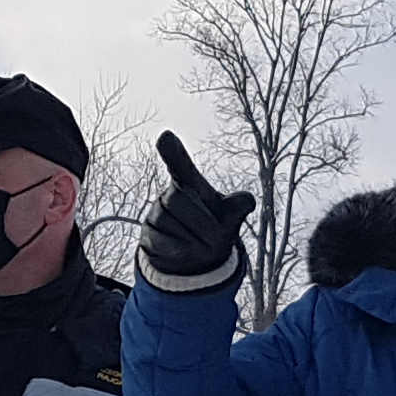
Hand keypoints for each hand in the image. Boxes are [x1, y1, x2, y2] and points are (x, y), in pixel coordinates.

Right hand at [140, 133, 255, 291]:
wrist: (195, 258)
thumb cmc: (215, 228)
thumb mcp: (230, 218)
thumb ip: (236, 207)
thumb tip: (247, 200)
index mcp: (191, 184)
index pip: (181, 166)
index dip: (174, 153)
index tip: (166, 137)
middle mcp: (169, 194)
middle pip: (175, 198)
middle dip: (200, 220)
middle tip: (215, 235)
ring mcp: (157, 214)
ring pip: (169, 223)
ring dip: (192, 239)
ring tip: (201, 245)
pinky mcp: (147, 235)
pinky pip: (161, 241)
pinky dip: (179, 250)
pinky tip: (188, 251)